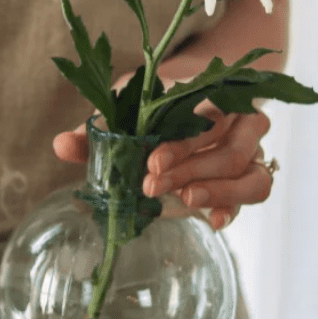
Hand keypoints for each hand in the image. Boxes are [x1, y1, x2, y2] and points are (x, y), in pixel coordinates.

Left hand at [53, 74, 274, 230]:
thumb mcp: (123, 109)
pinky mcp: (249, 177)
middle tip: (151, 186)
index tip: (151, 163)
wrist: (187, 101)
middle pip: (229, 148)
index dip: (181, 144)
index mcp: (210, 97)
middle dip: (189, 170)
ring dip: (218, 190)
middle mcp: (239, 121)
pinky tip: (213, 222)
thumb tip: (61, 146)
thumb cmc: (151, 106)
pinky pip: (257, 191)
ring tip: (185, 201)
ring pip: (251, 173)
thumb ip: (95, 129)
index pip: (207, 118)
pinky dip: (236, 207)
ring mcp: (250, 150)